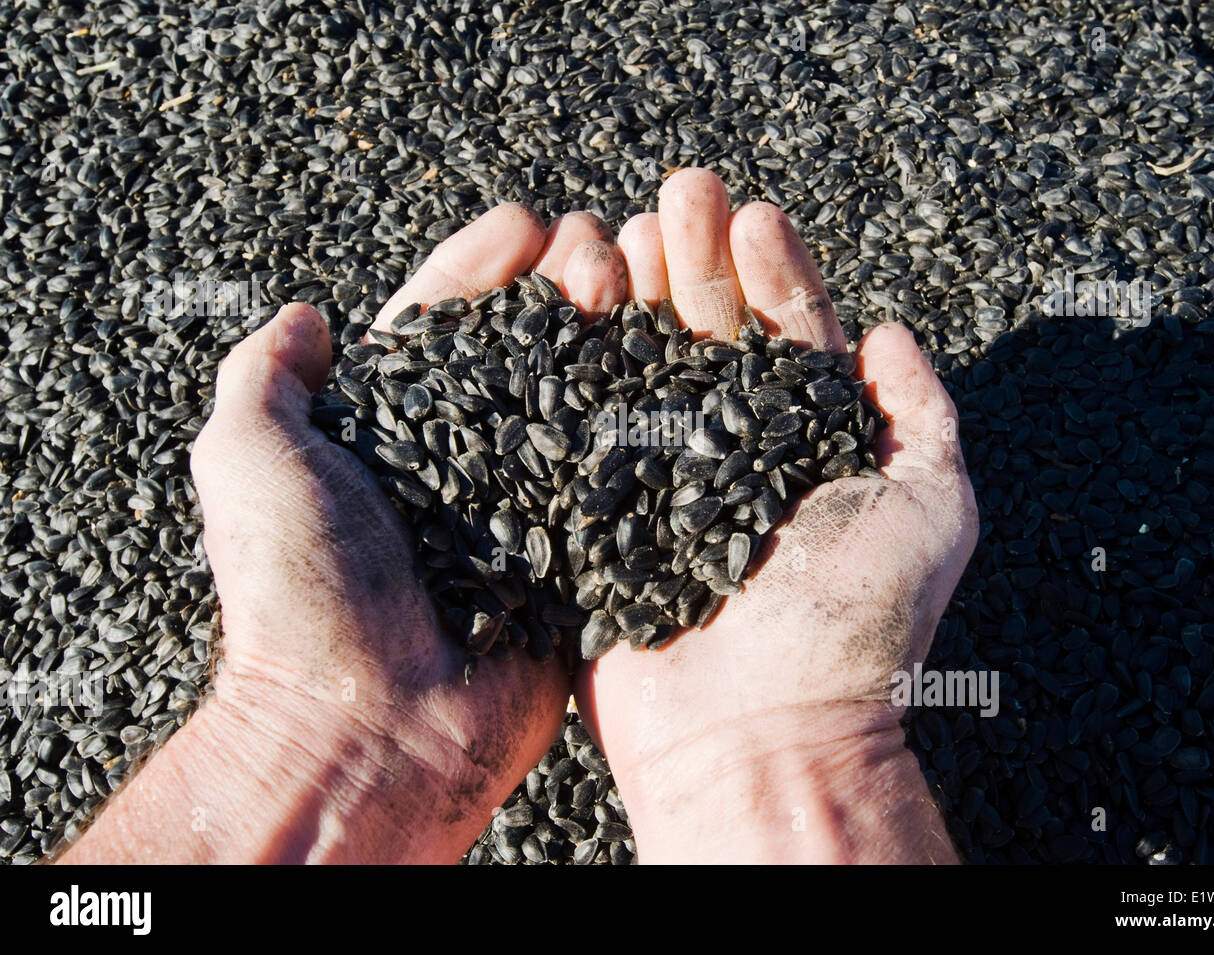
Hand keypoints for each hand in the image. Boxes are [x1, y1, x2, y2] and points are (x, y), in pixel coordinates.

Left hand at [61, 205, 627, 862]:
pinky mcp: (569, 563)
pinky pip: (612, 485)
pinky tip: (673, 373)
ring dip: (609, 342)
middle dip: (560, 290)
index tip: (524, 225)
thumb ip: (266, 377)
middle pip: (517, 356)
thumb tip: (304, 316)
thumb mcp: (249, 459)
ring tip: (644, 284)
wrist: (366, 728)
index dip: (478, 270)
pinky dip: (642, 429)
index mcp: (384, 437)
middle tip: (598, 247)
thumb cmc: (298, 592)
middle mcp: (455, 467)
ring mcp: (518, 514)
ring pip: (573, 408)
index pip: (436, 328)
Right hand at [576, 169, 978, 862]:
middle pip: (713, 335)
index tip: (755, 213)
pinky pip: (589, 426)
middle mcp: (736, 452)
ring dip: (639, 292)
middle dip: (700, 258)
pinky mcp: (605, 513)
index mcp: (812, 445)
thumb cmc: (860, 628)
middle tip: (682, 190)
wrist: (762, 734)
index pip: (792, 336)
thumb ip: (923, 418)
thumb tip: (894, 333)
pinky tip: (575, 305)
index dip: (777, 271)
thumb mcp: (935, 510)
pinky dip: (581, 364)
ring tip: (626, 227)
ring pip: (649, 366)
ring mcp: (665, 480)